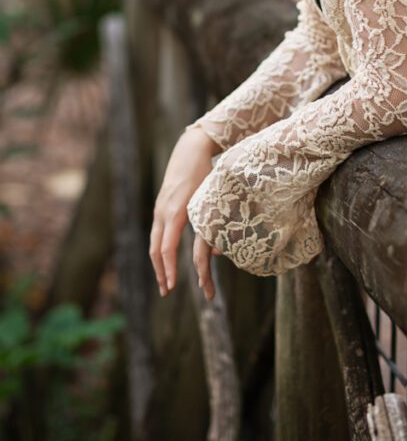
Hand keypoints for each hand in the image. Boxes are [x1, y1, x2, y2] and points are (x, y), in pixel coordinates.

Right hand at [149, 127, 220, 296]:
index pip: (167, 248)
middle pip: (157, 250)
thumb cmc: (205, 172)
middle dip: (161, 272)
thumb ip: (213, 223)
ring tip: (164, 281)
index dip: (169, 269)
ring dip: (158, 264)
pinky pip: (157, 233)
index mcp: (176, 211)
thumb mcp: (211, 197)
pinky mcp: (161, 206)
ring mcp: (160, 208)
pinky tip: (165, 259)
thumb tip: (219, 253)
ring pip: (155, 242)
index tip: (172, 286)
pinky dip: (159, 250)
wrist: (190, 149)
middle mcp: (164, 212)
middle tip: (166, 292)